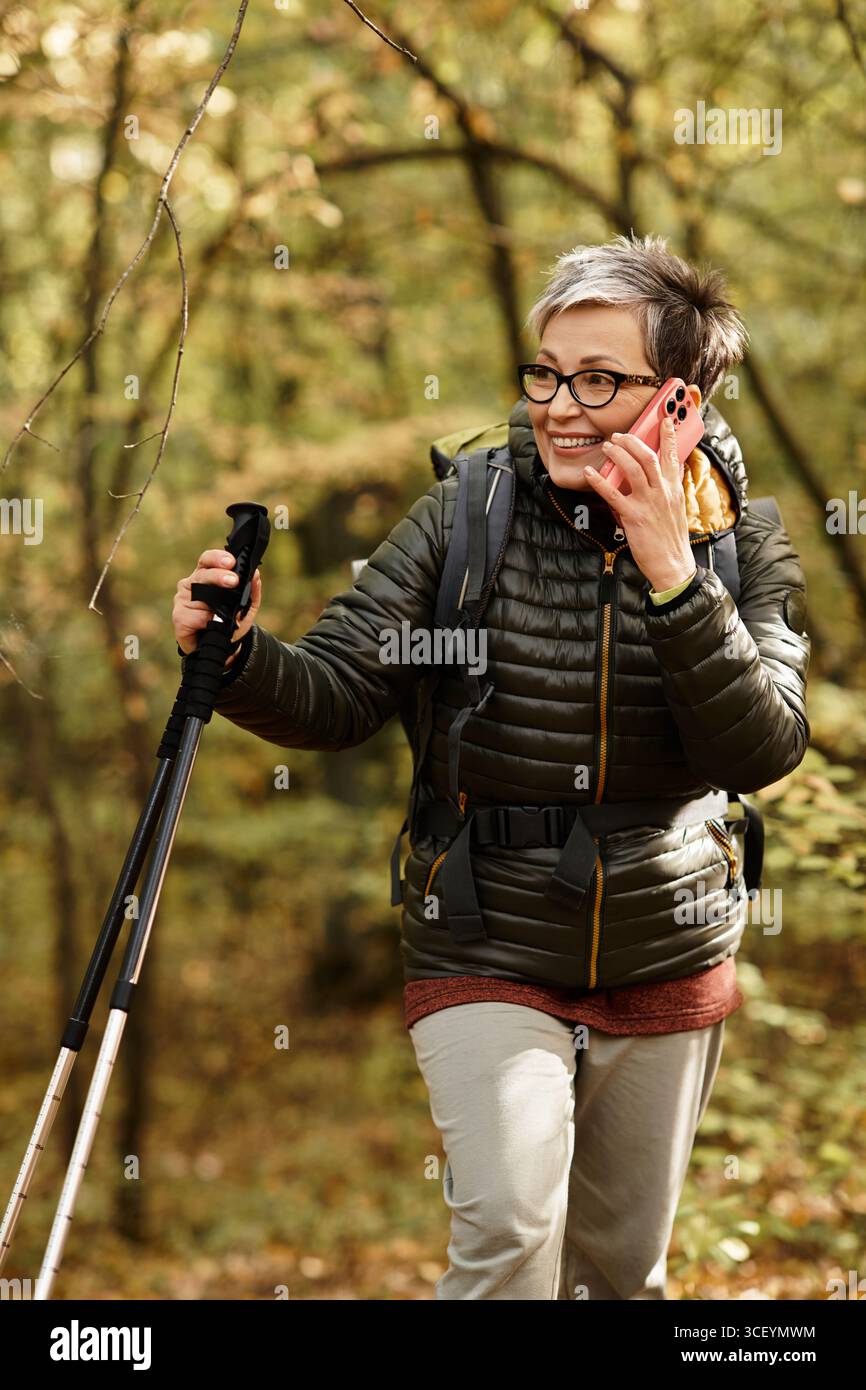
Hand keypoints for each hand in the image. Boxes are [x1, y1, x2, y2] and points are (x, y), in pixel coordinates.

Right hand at [173, 548, 261, 659]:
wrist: (223, 648)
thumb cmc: (231, 623)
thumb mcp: (247, 607)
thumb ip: (252, 591)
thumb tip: (255, 574)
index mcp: (207, 576)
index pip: (208, 560)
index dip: (218, 558)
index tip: (231, 561)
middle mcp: (192, 584)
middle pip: (202, 574)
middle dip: (218, 576)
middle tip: (233, 580)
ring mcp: (182, 600)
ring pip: (195, 592)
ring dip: (211, 597)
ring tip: (222, 604)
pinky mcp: (179, 617)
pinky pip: (192, 615)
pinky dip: (203, 620)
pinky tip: (208, 625)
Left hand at [584, 418, 696, 591]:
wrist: (673, 565)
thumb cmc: (671, 540)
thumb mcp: (676, 510)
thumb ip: (669, 490)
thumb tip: (663, 475)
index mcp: (674, 490)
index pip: (673, 456)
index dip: (668, 436)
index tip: (665, 419)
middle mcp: (663, 493)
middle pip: (649, 457)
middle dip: (634, 441)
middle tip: (621, 435)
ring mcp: (648, 504)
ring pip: (633, 469)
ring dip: (619, 454)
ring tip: (608, 446)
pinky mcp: (633, 517)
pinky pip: (613, 494)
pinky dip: (599, 481)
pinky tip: (589, 472)